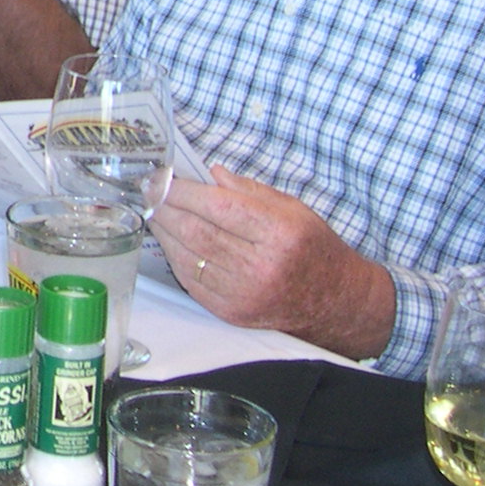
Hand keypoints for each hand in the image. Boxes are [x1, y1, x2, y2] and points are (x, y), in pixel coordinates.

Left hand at [151, 167, 396, 359]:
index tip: (162, 176)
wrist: (337, 303)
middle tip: (147, 188)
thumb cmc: (313, 249)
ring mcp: (244, 294)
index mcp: (279, 234)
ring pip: (187, 255)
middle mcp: (261, 267)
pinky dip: (174, 256)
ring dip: (163, 230)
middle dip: (164, 206)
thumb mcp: (292, 208)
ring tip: (153, 209)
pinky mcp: (231, 312)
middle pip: (196, 231)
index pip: (218, 207)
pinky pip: (189, 280)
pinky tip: (169, 239)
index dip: (183, 190)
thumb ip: (248, 189)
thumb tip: (209, 173)